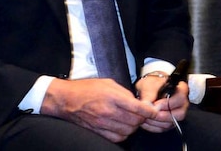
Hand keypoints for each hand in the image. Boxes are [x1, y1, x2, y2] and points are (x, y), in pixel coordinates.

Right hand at [41, 78, 155, 142]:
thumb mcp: (108, 83)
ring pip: (128, 131)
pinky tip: (122, 126)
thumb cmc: (86, 89)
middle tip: (141, 113)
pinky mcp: (98, 132)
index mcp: (112, 97)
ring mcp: (102, 124)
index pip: (137, 108)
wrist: (66, 100)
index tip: (154, 111)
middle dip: (142, 118)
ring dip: (133, 126)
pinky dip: (123, 133)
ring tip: (131, 119)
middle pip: (135, 121)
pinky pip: (117, 137)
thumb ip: (124, 93)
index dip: (149, 111)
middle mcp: (108, 112)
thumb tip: (138, 102)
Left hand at [134, 74, 188, 132]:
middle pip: (179, 114)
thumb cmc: (151, 84)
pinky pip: (163, 129)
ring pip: (170, 123)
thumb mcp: (149, 84)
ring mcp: (177, 114)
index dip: (168, 104)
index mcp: (181, 90)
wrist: (147, 89)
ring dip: (155, 122)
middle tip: (149, 113)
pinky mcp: (170, 122)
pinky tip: (144, 121)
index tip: (155, 104)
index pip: (181, 98)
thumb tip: (147, 105)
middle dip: (162, 116)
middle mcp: (182, 103)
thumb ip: (149, 93)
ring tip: (144, 117)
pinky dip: (152, 127)